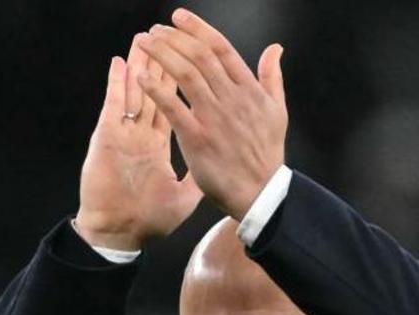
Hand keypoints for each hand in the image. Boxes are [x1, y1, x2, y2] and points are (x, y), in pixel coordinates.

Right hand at [75, 34, 202, 250]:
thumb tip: (216, 165)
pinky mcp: (108, 139)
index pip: (173, 106)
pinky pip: (114, 106)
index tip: (191, 62)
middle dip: (162, 64)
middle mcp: (140, 135)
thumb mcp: (182, 198)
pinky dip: (117, 84)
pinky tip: (121, 64)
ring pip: (133, 92)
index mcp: (157, 145)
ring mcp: (124, 135)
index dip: (180, 84)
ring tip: (144, 40)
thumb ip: (196, 177)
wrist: (119, 235)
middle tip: (169, 38)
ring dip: (139, 65)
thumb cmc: (146, 221)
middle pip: (154, 91)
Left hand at [137, 9, 286, 220]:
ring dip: (162, 54)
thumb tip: (275, 48)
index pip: (221, 48)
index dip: (198, 29)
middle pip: (199, 56)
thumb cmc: (266, 154)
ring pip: (186, 75)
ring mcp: (215, 118)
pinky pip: (174, 108)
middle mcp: (232, 98)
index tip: (177, 17)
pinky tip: (141, 77)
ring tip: (144, 43)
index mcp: (249, 90)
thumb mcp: (277, 111)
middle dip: (174, 38)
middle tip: (154, 30)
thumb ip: (272, 77)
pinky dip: (157, 90)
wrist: (260, 193)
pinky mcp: (199, 139)